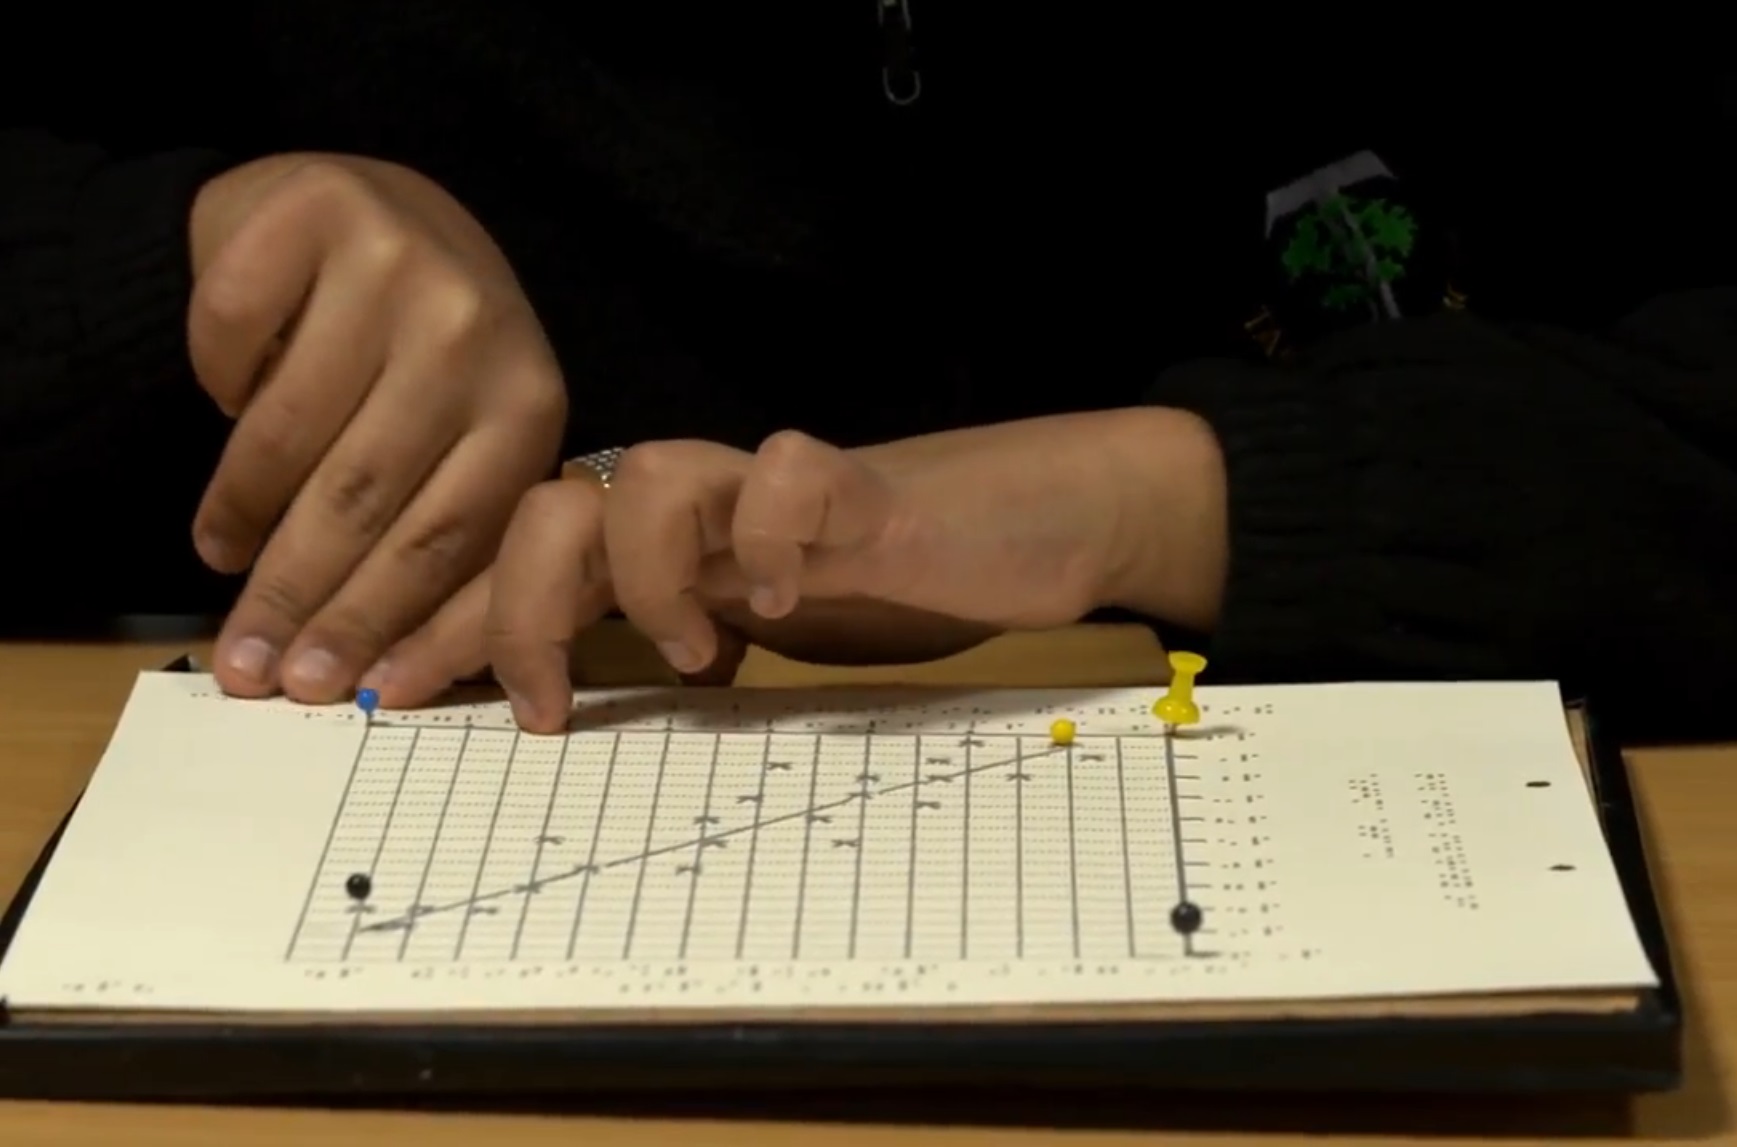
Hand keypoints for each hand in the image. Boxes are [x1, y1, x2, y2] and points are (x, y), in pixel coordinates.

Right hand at [185, 153, 565, 703]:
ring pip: (288, 427)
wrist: (369, 208)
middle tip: (246, 662)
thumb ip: (441, 534)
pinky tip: (225, 403)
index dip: (374, 618)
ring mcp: (396, 263)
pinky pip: (231, 334)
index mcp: (529, 404)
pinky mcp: (313, 209)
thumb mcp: (464, 436)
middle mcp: (475, 330)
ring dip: (242, 505)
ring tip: (219, 550)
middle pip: (366, 495)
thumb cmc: (419, 353)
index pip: (447, 537)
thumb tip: (382, 678)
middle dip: (298, 592)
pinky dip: (217, 380)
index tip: (319, 684)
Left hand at [367, 408, 1227, 731]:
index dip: (446, 620)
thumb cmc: (893, 586)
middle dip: (498, 607)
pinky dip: (773, 534)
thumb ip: (681, 658)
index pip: (524, 563)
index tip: (383, 695)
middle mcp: (703, 510)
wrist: (1027, 519)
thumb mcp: (767, 643)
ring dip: (643, 576)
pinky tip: (790, 599)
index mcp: (670, 549)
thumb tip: (567, 720)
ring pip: (646, 474)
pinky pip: (790, 476)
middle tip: (516, 707)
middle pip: (550, 507)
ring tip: (693, 652)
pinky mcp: (861, 487)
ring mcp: (773, 493)